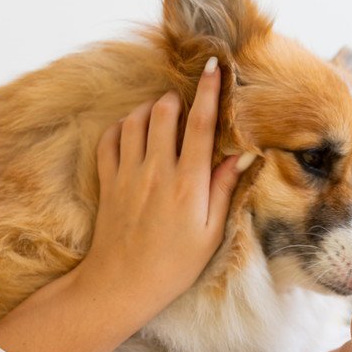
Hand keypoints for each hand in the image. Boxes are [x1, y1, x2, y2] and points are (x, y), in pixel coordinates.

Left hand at [79, 56, 248, 313]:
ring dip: (150, 110)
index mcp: (189, 184)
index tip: (214, 66)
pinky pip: (110, 139)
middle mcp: (157, 172)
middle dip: (177, 98)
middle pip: (164, 112)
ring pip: (136, 120)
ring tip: (162, 117)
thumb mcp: (210, 233)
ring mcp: (128, 174)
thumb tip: (243, 157)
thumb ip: (224, 190)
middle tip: (186, 104)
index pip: (201, 124)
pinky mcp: (107, 181)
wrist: (122, 285)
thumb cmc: (173, 266)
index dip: (208, 91)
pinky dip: (122, 128)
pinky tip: (133, 133)